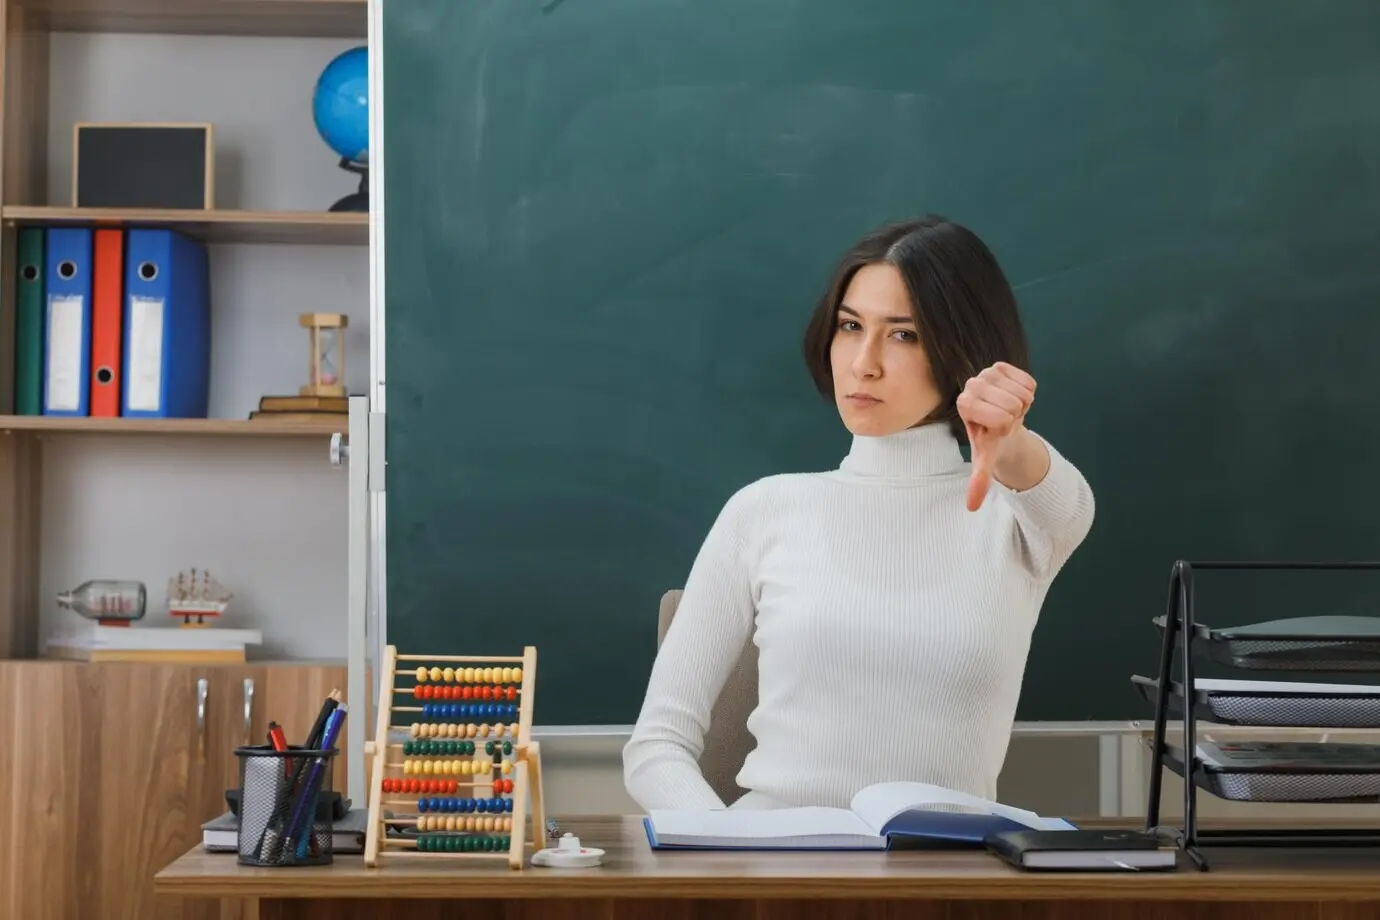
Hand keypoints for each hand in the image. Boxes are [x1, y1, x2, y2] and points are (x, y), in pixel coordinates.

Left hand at [956, 362, 1035, 510]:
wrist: (1000, 424)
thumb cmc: (991, 441)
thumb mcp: (985, 460)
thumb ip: (979, 480)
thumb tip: (971, 507)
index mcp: (964, 403)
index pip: (1002, 417)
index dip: (1006, 427)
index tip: (995, 428)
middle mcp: (971, 384)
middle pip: (1013, 403)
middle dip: (1015, 416)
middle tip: (1003, 420)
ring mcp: (986, 372)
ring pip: (1022, 392)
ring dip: (1022, 405)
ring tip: (1008, 410)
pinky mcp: (1001, 365)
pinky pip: (1029, 382)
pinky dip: (1028, 393)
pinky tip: (1014, 398)